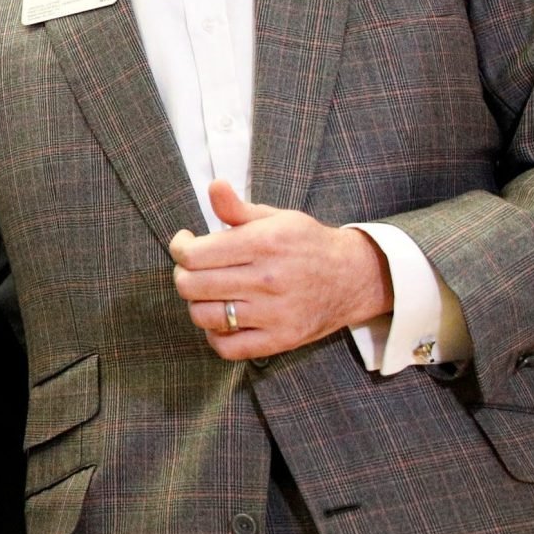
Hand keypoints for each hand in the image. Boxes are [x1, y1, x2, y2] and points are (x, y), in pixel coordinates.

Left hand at [169, 180, 392, 360]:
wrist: (355, 276)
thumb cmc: (307, 243)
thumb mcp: (277, 217)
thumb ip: (238, 208)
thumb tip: (214, 186)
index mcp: (263, 244)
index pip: (192, 254)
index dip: (178, 248)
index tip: (185, 244)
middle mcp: (267, 280)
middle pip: (191, 286)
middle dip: (183, 275)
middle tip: (193, 269)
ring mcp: (274, 313)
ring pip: (203, 316)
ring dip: (197, 304)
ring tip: (208, 293)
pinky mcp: (281, 339)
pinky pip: (227, 348)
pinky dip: (215, 335)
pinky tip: (223, 319)